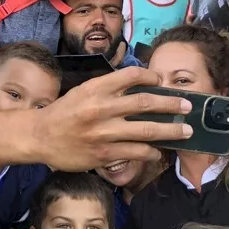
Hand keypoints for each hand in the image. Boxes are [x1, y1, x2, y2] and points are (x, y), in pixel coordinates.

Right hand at [28, 67, 191, 169]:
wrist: (40, 136)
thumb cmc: (63, 112)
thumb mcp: (83, 91)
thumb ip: (108, 89)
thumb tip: (139, 87)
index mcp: (96, 88)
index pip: (132, 75)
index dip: (151, 77)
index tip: (161, 82)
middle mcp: (102, 108)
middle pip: (146, 102)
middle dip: (171, 104)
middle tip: (188, 106)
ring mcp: (105, 132)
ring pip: (147, 130)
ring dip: (171, 131)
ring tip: (185, 131)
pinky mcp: (105, 153)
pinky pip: (136, 152)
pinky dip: (151, 152)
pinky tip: (158, 152)